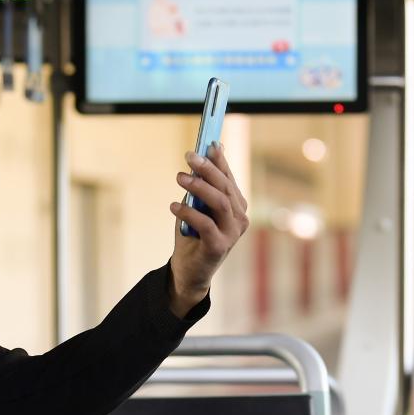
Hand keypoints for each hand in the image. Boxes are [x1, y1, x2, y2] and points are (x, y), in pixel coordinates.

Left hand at [168, 143, 248, 316]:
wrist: (188, 271)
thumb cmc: (192, 236)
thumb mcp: (196, 207)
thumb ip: (202, 187)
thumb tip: (201, 158)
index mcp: (236, 206)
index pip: (229, 178)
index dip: (220, 160)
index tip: (208, 142)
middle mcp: (239, 218)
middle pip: (225, 187)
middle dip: (208, 169)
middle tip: (189, 156)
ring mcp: (232, 233)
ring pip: (220, 203)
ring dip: (199, 187)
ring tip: (179, 177)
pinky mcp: (219, 247)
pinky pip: (206, 224)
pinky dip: (189, 213)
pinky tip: (174, 206)